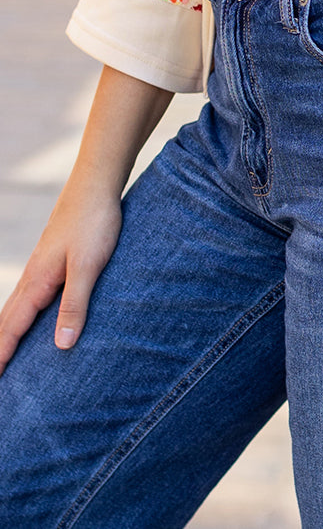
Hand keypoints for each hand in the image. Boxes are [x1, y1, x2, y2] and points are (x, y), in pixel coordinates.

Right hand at [0, 178, 121, 375]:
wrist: (98, 182)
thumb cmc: (94, 221)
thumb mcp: (89, 266)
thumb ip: (75, 304)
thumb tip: (61, 346)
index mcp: (37, 282)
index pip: (12, 329)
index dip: (1, 356)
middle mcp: (33, 277)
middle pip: (8, 321)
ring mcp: (41, 267)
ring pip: (18, 308)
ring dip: (9, 333)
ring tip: (6, 356)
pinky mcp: (53, 259)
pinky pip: (31, 296)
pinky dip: (24, 316)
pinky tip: (34, 319)